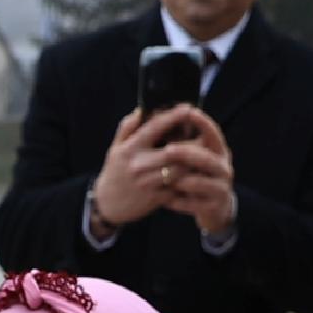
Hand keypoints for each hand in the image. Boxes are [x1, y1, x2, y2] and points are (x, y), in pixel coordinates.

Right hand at [90, 107, 205, 228]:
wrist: (108, 204)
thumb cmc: (115, 172)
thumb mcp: (115, 148)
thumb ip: (127, 127)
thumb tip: (142, 109)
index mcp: (130, 149)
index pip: (154, 128)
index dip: (173, 116)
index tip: (188, 108)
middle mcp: (138, 165)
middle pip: (173, 151)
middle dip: (191, 142)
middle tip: (204, 134)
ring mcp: (147, 183)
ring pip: (179, 170)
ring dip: (193, 162)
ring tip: (204, 153)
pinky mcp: (155, 198)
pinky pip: (177, 187)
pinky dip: (188, 179)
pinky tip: (196, 173)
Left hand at [157, 107, 235, 237]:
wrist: (215, 210)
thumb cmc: (198, 178)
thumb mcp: (196, 160)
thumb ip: (186, 144)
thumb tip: (166, 121)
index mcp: (219, 152)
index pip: (214, 134)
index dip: (203, 123)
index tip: (190, 111)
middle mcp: (224, 168)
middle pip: (208, 159)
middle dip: (188, 153)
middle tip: (168, 150)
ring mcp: (221, 188)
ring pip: (201, 183)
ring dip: (181, 180)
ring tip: (165, 178)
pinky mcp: (214, 207)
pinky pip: (194, 204)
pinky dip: (179, 202)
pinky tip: (165, 200)